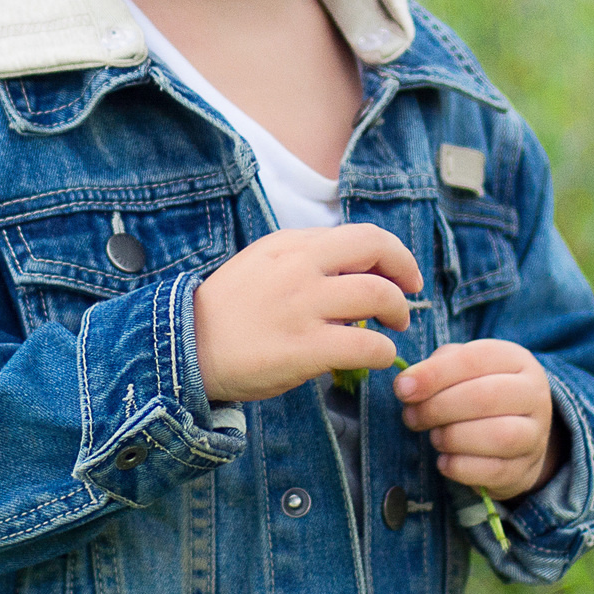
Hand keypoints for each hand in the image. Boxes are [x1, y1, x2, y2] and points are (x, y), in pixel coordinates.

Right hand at [192, 224, 421, 402]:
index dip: (393, 254)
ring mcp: (303, 307)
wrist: (187, 347)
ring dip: (398, 314)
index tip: (401, 274)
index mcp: (291, 244)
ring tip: (393, 330)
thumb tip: (356, 270)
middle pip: (377, 252)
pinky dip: (383, 352)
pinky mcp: (304, 349)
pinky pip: (367, 346)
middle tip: (406, 301)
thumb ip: (306, 260)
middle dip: (405, 274)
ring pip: (379, 296)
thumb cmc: (230, 310)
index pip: (361, 235)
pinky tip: (375, 358)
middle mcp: (299, 268)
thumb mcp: (264, 264)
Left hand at [394, 339, 558, 498]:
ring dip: (453, 437)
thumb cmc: (479, 393)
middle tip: (412, 417)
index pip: (475, 359)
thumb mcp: (462, 369)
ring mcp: (536, 434)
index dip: (434, 374)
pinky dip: (461, 467)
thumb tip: (407, 385)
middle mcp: (533, 394)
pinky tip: (444, 461)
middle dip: (439, 407)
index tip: (402, 389)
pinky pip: (494, 471)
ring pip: (497, 436)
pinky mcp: (526, 469)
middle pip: (486, 397)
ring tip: (434, 437)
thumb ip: (436, 368)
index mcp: (516, 360)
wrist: (517, 437)